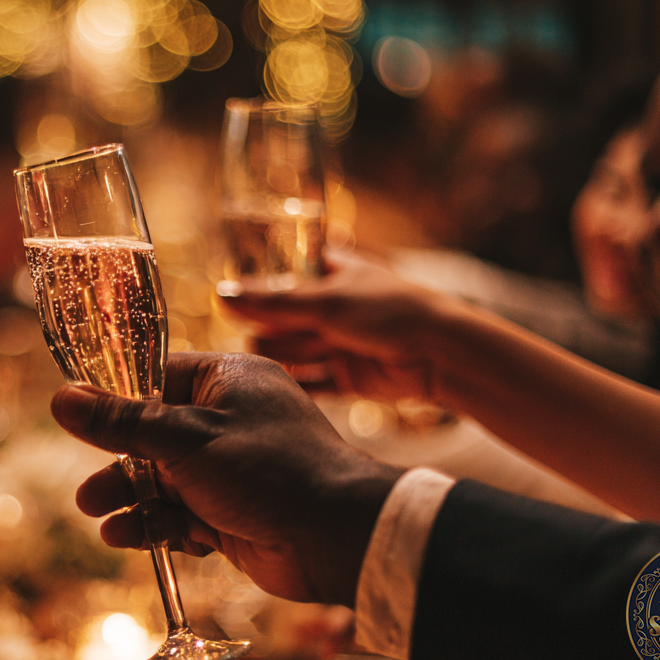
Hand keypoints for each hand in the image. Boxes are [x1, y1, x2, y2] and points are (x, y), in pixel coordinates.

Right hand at [51, 352, 402, 605]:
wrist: (337, 537)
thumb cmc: (269, 469)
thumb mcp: (186, 439)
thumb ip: (122, 423)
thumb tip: (61, 399)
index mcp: (228, 380)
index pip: (156, 380)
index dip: (115, 402)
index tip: (77, 421)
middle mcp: (230, 419)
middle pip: (153, 437)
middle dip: (118, 466)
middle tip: (88, 493)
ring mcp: (232, 469)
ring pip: (164, 481)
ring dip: (132, 500)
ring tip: (103, 519)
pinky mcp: (233, 513)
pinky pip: (183, 514)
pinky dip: (158, 526)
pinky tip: (131, 537)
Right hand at [218, 253, 463, 404]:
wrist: (440, 353)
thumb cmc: (388, 310)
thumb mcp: (324, 300)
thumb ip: (270, 303)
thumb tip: (219, 295)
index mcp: (331, 271)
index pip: (282, 276)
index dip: (260, 289)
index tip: (236, 302)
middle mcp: (333, 306)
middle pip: (282, 319)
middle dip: (273, 328)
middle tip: (267, 334)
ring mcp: (340, 342)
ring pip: (294, 351)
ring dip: (286, 355)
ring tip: (284, 357)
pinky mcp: (347, 377)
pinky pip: (312, 383)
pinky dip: (297, 385)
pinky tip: (276, 388)